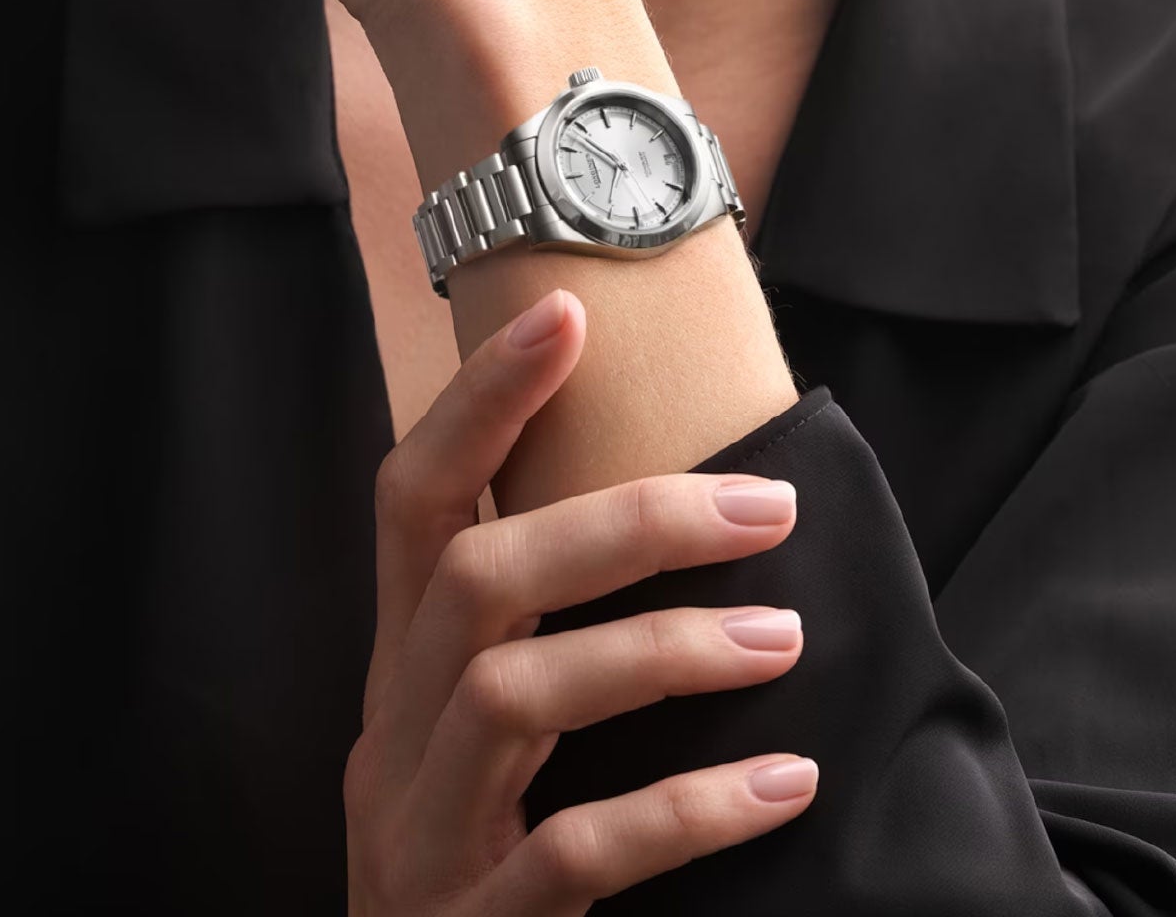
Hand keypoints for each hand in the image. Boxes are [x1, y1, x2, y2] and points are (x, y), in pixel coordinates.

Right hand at [347, 287, 816, 914]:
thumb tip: (683, 521)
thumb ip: (543, 648)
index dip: (478, 403)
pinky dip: (682, 810)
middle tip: (766, 503)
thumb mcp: (484, 743)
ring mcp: (419, 838)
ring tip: (783, 636)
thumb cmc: (477, 863)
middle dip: (622, 521)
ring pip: (515, 694)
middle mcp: (392, 736)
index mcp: (400, 672)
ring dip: (662, 649)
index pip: (413, 501)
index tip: (566, 314)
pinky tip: (781, 786)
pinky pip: (571, 853)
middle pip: (477, 578)